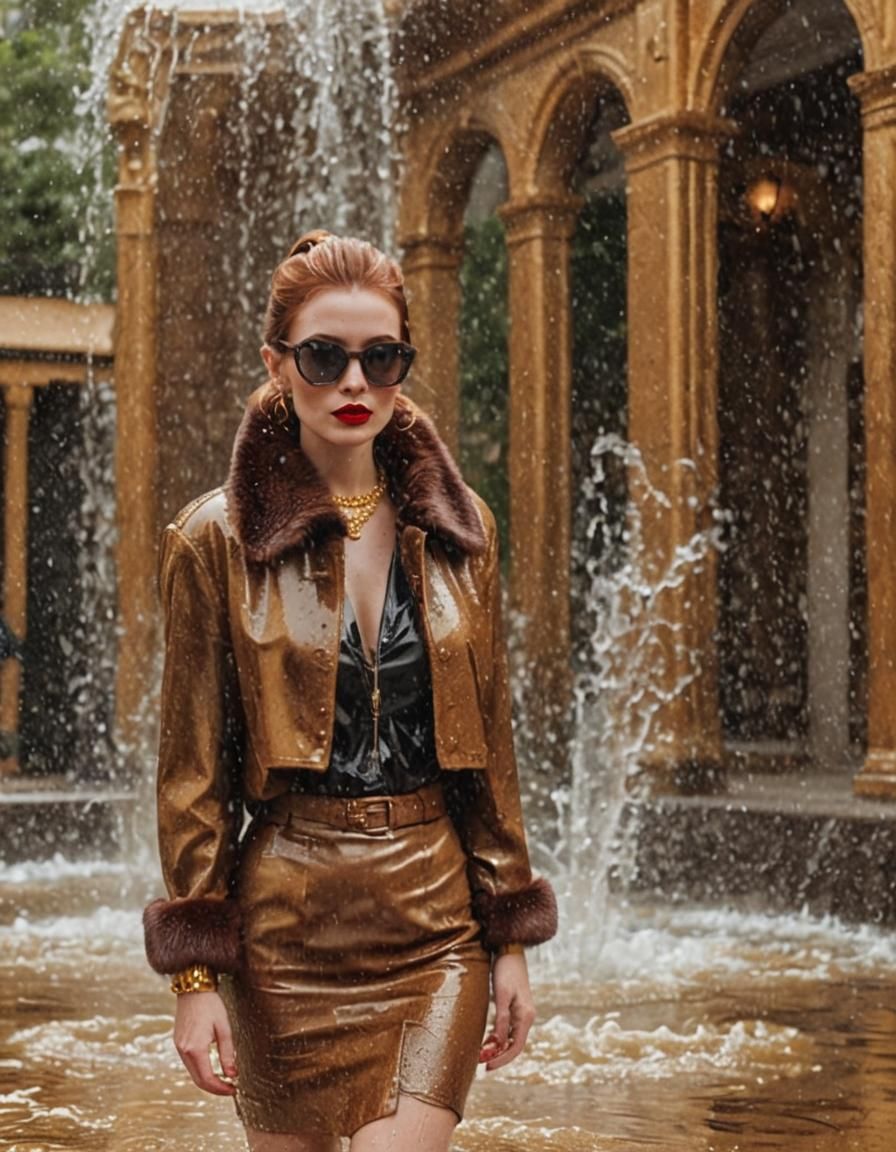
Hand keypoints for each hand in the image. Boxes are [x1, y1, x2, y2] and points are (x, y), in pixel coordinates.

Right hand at [173, 990, 237, 1095]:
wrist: (193, 988)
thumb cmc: (211, 1005)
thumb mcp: (224, 1028)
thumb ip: (227, 1053)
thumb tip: (232, 1074)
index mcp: (195, 1048)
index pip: (207, 1079)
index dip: (220, 1088)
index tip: (233, 1089)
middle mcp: (184, 1051)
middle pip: (198, 1080)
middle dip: (214, 1087)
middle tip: (230, 1088)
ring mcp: (179, 1047)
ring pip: (193, 1073)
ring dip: (207, 1080)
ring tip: (224, 1079)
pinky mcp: (178, 1043)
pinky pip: (189, 1064)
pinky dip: (200, 1070)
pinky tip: (211, 1068)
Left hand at [479, 951, 534, 1070]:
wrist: (510, 950)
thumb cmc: (505, 970)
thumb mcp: (501, 995)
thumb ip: (501, 1020)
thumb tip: (498, 1044)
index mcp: (526, 1016)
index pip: (516, 1047)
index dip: (502, 1059)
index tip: (487, 1067)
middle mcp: (527, 1016)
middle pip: (514, 1045)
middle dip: (498, 1056)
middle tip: (481, 1063)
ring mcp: (522, 1012)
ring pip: (511, 1038)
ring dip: (498, 1048)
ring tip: (481, 1054)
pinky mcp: (516, 1007)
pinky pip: (508, 1029)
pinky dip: (498, 1037)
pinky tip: (487, 1040)